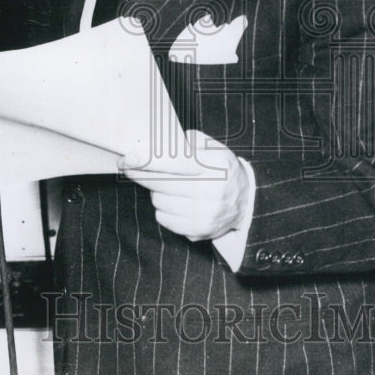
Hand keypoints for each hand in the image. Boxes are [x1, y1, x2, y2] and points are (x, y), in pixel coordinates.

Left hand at [119, 130, 250, 240]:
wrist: (247, 202)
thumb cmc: (224, 170)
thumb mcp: (214, 148)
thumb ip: (188, 143)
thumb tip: (156, 145)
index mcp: (215, 167)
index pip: (174, 163)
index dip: (147, 161)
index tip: (127, 158)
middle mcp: (211, 193)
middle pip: (161, 184)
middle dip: (140, 174)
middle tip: (128, 165)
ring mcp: (204, 215)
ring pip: (159, 201)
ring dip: (156, 191)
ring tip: (168, 185)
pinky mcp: (198, 231)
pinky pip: (163, 219)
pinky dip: (163, 208)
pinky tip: (174, 201)